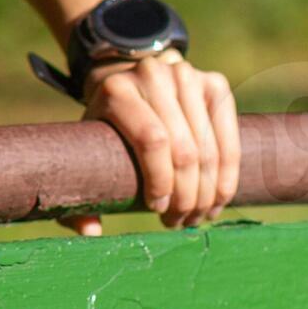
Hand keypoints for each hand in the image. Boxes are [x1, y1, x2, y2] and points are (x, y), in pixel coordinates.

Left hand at [60, 48, 239, 235]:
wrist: (129, 82)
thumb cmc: (107, 128)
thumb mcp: (86, 151)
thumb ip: (78, 196)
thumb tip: (91, 233)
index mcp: (117, 90)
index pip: (152, 140)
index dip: (161, 180)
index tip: (157, 209)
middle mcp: (154, 75)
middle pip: (184, 149)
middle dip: (186, 196)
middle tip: (180, 222)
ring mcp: (188, 75)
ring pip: (208, 149)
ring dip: (207, 192)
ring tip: (197, 216)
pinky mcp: (214, 84)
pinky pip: (229, 139)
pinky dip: (227, 175)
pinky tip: (218, 199)